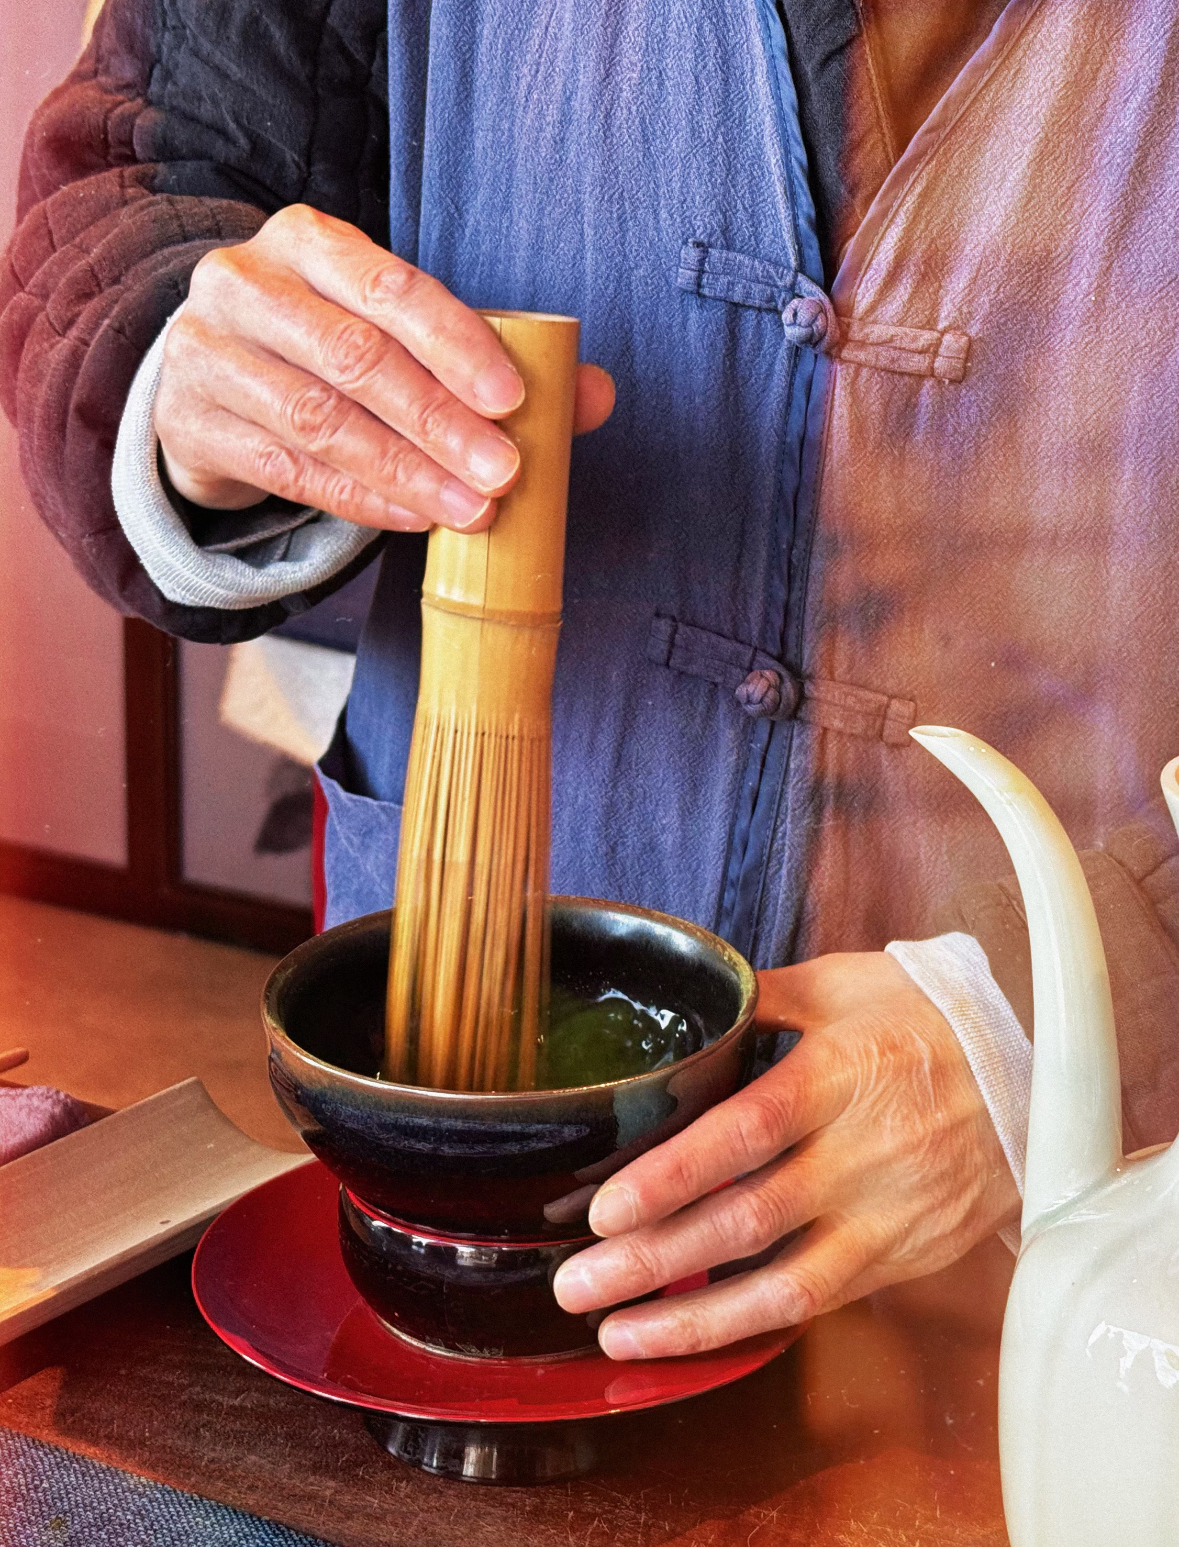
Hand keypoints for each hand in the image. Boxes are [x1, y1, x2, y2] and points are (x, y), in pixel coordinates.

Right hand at [155, 204, 614, 529]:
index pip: (392, 288)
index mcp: (309, 241)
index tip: (513, 402)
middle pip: (355, 357)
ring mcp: (206, 353)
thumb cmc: (324, 350)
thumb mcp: (397, 335)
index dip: (457, 345)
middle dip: (440, 421)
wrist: (205, 382)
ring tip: (470, 509)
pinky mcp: (189, 424)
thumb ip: (491, 359)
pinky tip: (412, 518)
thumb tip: (596, 394)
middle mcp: (246, 283)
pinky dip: (358, 500)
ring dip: (405, 471)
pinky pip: (286, 469)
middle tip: (504, 473)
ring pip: (318, 419)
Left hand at [552, 952, 1019, 1358]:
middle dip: (653, 1258)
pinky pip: (816, 1302)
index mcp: (838, 1076)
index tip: (605, 1207)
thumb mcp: (846, 984)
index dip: (673, 1176)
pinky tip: (688, 1334)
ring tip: (615, 1331)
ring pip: (780, 1283)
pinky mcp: (898, 1257)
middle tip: (575, 1282)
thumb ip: (761, 996)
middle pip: (745, 1217)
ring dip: (691, 1314)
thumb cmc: (927, 1020)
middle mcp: (859, 1155)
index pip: (744, 1132)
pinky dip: (749, 1324)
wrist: (1034, 1077)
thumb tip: (687, 992)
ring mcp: (883, 1215)